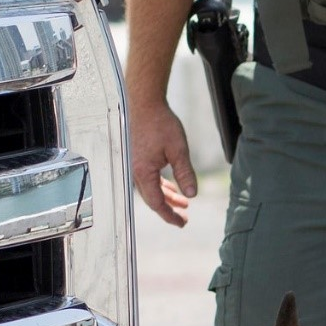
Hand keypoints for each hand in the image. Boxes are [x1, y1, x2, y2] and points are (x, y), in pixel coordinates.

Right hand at [128, 97, 196, 226]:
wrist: (143, 102)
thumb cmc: (160, 123)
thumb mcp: (178, 150)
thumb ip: (185, 174)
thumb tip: (192, 195)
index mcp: (143, 173)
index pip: (156, 203)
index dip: (169, 215)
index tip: (182, 223)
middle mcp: (134, 172)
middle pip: (152, 199)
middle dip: (169, 209)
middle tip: (184, 218)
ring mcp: (134, 165)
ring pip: (151, 189)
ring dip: (166, 196)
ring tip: (183, 203)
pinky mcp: (136, 158)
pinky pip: (148, 178)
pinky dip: (160, 185)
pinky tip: (172, 187)